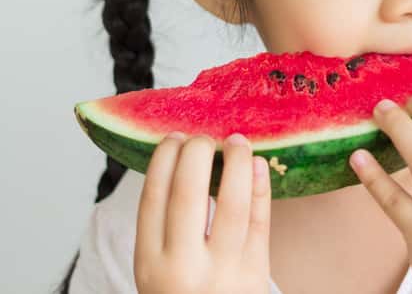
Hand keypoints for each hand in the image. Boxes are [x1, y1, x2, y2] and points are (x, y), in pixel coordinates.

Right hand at [134, 132, 271, 293]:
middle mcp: (183, 268)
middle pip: (188, 194)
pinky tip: (259, 164)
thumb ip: (165, 230)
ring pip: (232, 204)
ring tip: (237, 140)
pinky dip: (261, 188)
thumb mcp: (158, 272)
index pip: (153, 198)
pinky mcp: (257, 274)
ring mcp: (224, 272)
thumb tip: (181, 164)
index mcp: (150, 264)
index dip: (163, 160)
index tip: (173, 137)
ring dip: (236, 163)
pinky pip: (262, 222)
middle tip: (203, 136)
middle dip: (196, 153)